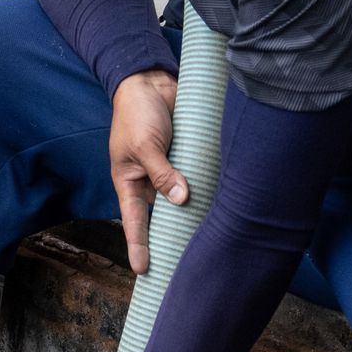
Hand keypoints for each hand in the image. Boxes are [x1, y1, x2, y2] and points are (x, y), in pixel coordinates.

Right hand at [109, 69, 189, 274]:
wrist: (151, 80)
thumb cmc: (137, 112)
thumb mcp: (145, 144)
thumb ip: (162, 172)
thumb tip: (182, 199)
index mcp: (130, 182)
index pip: (133, 222)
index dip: (138, 246)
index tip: (143, 270)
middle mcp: (150, 183)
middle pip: (160, 218)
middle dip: (170, 240)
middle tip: (181, 266)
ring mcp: (170, 173)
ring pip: (181, 202)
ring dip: (192, 215)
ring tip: (206, 243)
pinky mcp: (187, 161)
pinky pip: (196, 181)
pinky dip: (205, 191)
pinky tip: (220, 207)